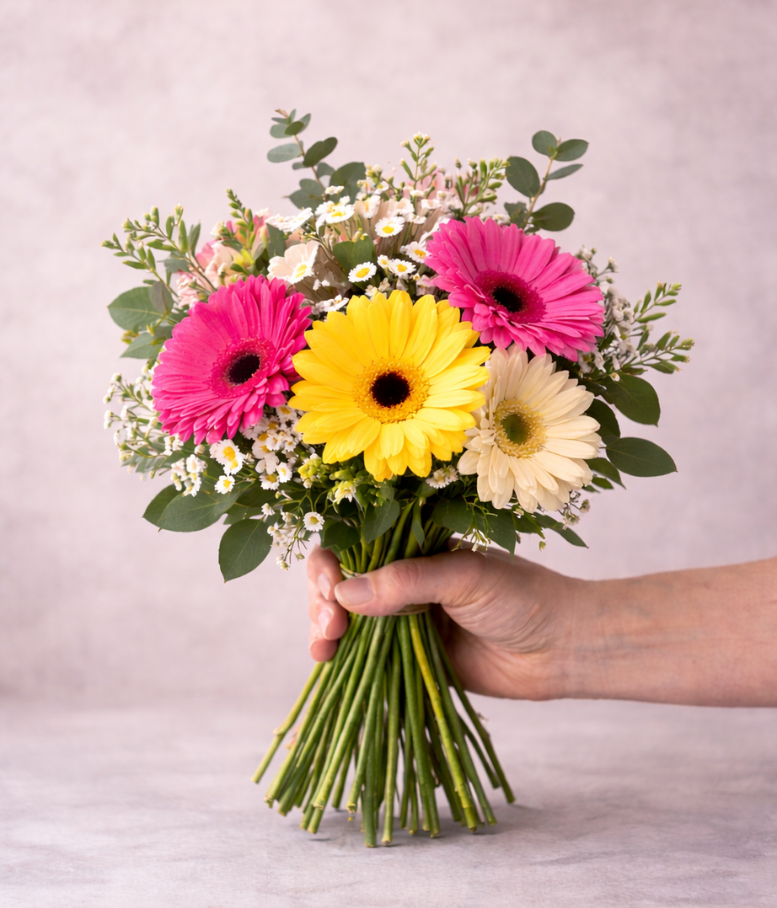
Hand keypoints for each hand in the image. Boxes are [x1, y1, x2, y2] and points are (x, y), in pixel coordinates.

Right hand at [307, 545, 580, 699]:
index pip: (355, 545)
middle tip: (329, 625)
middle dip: (322, 601)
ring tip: (324, 648)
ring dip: (324, 631)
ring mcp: (404, 621)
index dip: (331, 563)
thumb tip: (343, 593)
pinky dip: (343, 660)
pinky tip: (328, 664)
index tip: (329, 588)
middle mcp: (403, 581)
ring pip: (347, 621)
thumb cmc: (522, 598)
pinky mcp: (411, 659)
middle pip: (341, 584)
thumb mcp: (465, 577)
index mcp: (414, 548)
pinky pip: (367, 657)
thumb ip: (406, 582)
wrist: (562, 648)